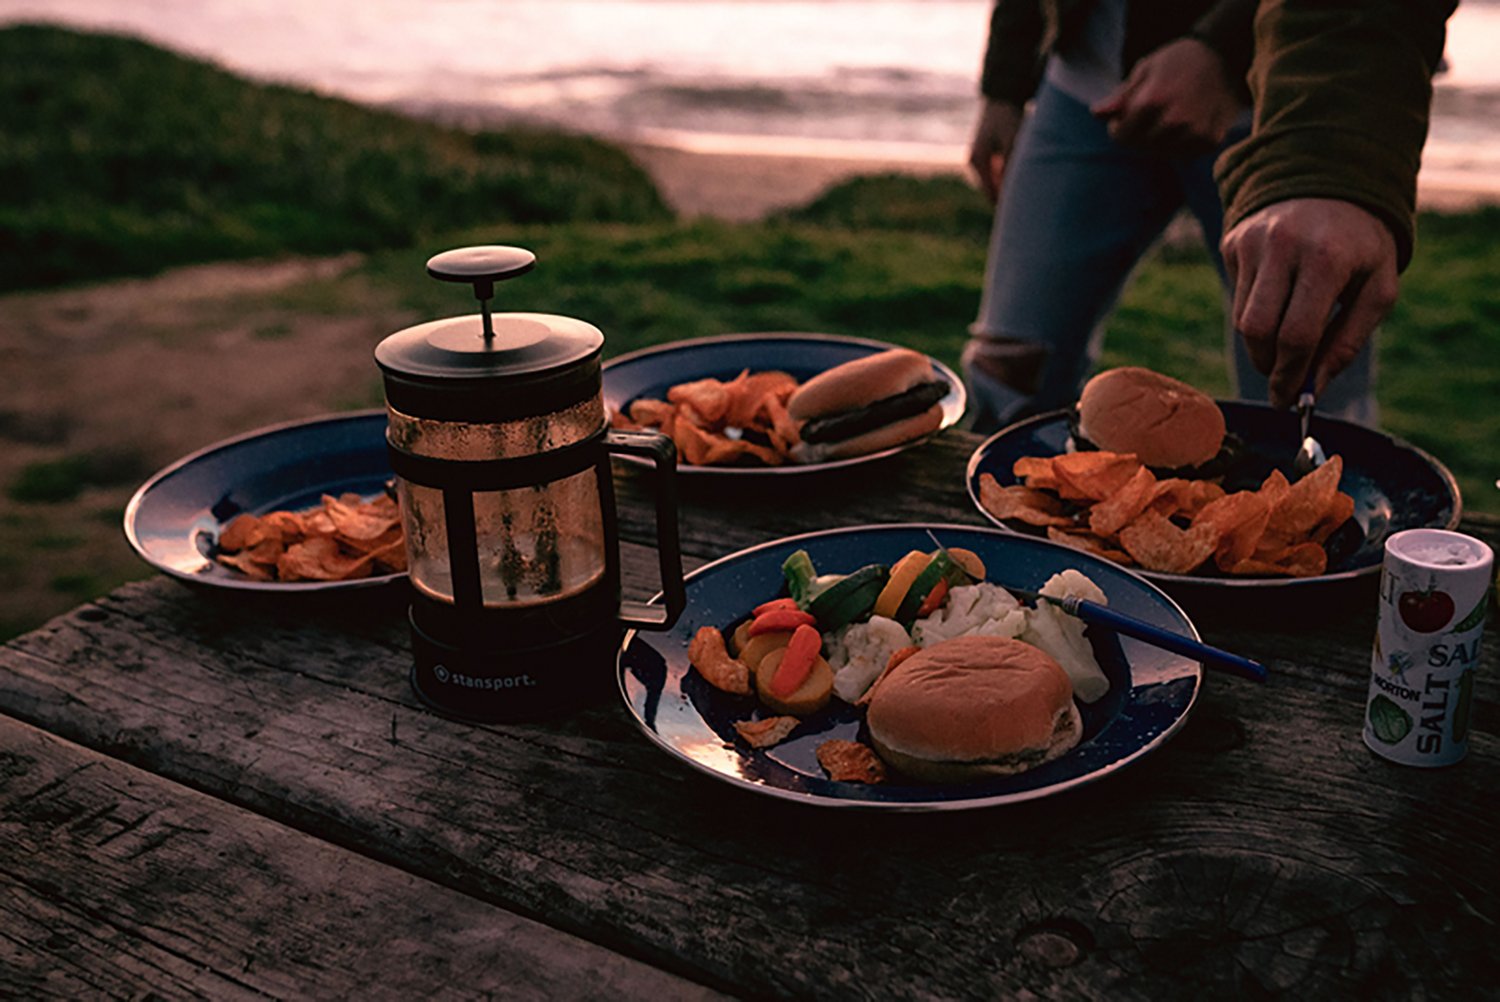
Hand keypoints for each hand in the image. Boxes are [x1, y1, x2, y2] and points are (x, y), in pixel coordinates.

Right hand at [967, 99, 1024, 203]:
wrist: (1002, 97)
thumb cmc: (1009, 117)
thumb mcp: (1012, 140)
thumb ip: (1011, 164)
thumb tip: (1012, 188)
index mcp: (978, 160)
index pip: (991, 193)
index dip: (1005, 206)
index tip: (1020, 215)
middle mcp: (975, 162)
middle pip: (992, 191)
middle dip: (1007, 199)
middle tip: (1026, 212)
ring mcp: (979, 160)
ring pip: (995, 184)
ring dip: (1008, 189)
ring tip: (1027, 196)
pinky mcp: (985, 157)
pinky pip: (997, 175)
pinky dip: (1008, 179)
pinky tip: (1022, 181)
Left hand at [1091, 37, 1242, 154]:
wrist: (1224, 56)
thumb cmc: (1177, 61)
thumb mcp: (1145, 70)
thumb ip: (1121, 97)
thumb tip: (1095, 114)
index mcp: (1152, 101)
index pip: (1121, 137)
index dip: (1118, 128)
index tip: (1124, 117)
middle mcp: (1174, 121)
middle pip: (1141, 147)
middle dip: (1138, 134)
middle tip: (1151, 113)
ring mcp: (1194, 132)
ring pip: (1162, 153)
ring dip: (1160, 141)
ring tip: (1170, 117)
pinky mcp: (1210, 141)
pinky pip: (1184, 155)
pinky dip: (1181, 144)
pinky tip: (1187, 124)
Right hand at [1221, 198, 1399, 407]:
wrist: (1332, 179)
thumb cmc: (1361, 244)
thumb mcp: (1378, 289)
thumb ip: (1348, 340)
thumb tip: (1314, 388)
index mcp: (1326, 258)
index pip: (1296, 334)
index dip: (1289, 375)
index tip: (1287, 400)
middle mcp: (1283, 246)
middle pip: (1257, 331)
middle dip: (1269, 365)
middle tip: (1283, 380)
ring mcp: (1252, 241)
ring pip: (1240, 318)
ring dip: (1261, 343)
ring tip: (1287, 338)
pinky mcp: (1233, 241)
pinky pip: (1236, 295)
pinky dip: (1255, 310)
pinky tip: (1279, 294)